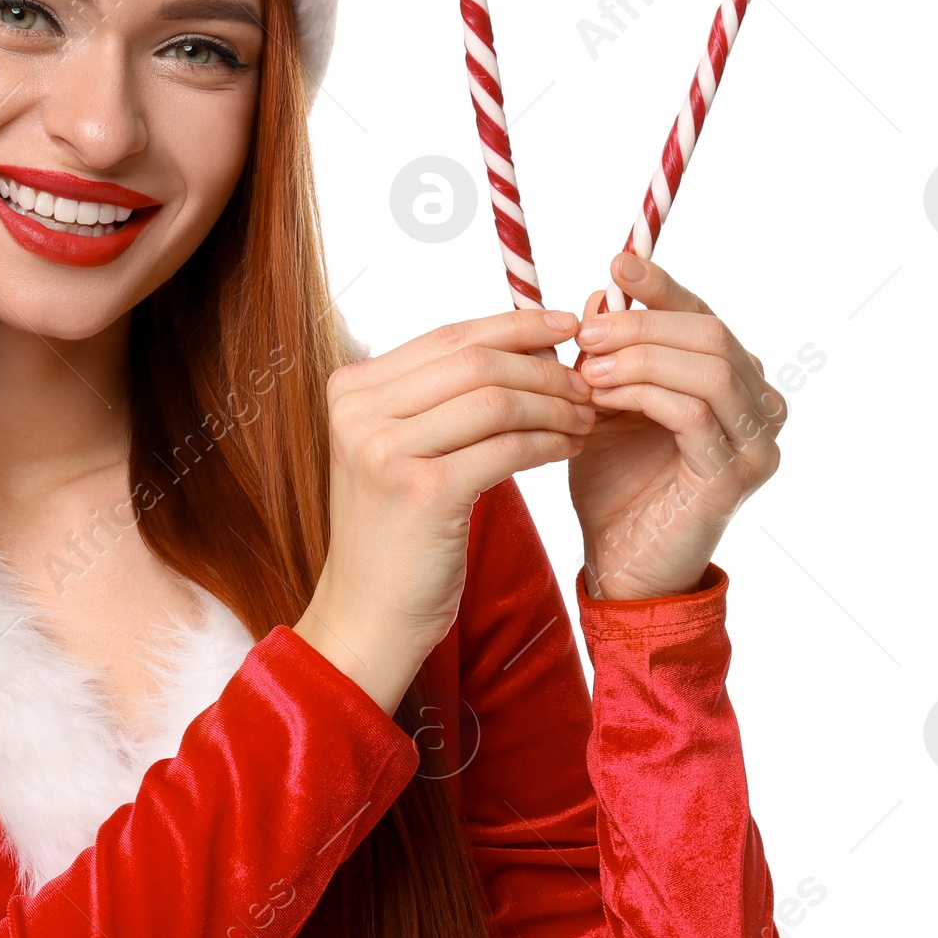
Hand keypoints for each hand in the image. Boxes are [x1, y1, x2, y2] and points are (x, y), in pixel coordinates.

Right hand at [294, 308, 591, 711]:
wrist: (367, 612)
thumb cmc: (395, 529)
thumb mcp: (399, 448)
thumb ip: (438, 396)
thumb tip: (525, 342)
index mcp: (351, 389)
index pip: (448, 335)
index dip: (515, 324)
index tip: (566, 326)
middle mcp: (359, 412)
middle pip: (475, 361)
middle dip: (543, 367)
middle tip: (586, 383)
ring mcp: (386, 452)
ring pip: (496, 400)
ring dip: (553, 404)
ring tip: (584, 418)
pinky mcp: (423, 492)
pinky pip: (507, 448)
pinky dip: (547, 442)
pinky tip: (567, 447)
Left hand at [570, 254, 785, 600]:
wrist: (619, 565)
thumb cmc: (613, 485)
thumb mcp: (602, 404)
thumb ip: (607, 353)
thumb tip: (602, 294)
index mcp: (731, 381)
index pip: (702, 315)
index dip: (662, 286)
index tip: (617, 265)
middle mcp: (758, 406)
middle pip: (711, 332)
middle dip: (641, 325)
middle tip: (584, 334)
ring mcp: (754, 442)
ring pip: (710, 366)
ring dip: (641, 358)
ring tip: (586, 371)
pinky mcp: (733, 476)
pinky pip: (693, 414)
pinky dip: (643, 395)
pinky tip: (601, 400)